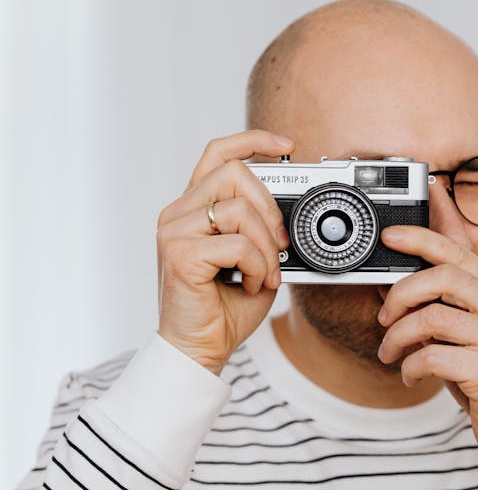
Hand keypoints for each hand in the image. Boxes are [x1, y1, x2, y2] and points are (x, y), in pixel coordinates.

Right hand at [156, 130, 293, 374]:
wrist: (199, 350)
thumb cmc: (223, 309)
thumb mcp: (255, 260)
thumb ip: (264, 230)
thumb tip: (291, 213)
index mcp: (193, 209)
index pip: (218, 153)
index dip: (253, 140)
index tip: (286, 146)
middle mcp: (177, 214)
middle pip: (233, 173)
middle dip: (269, 208)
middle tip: (280, 245)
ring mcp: (174, 232)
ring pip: (239, 209)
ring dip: (266, 245)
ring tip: (264, 273)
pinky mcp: (180, 254)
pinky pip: (238, 244)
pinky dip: (257, 266)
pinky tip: (251, 285)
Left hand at [377, 225, 477, 489]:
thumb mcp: (466, 335)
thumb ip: (440, 306)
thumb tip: (393, 283)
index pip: (457, 251)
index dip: (420, 238)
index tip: (389, 236)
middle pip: (442, 276)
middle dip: (400, 294)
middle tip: (384, 318)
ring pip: (430, 318)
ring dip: (397, 337)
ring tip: (390, 353)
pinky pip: (430, 356)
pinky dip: (409, 366)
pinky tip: (410, 375)